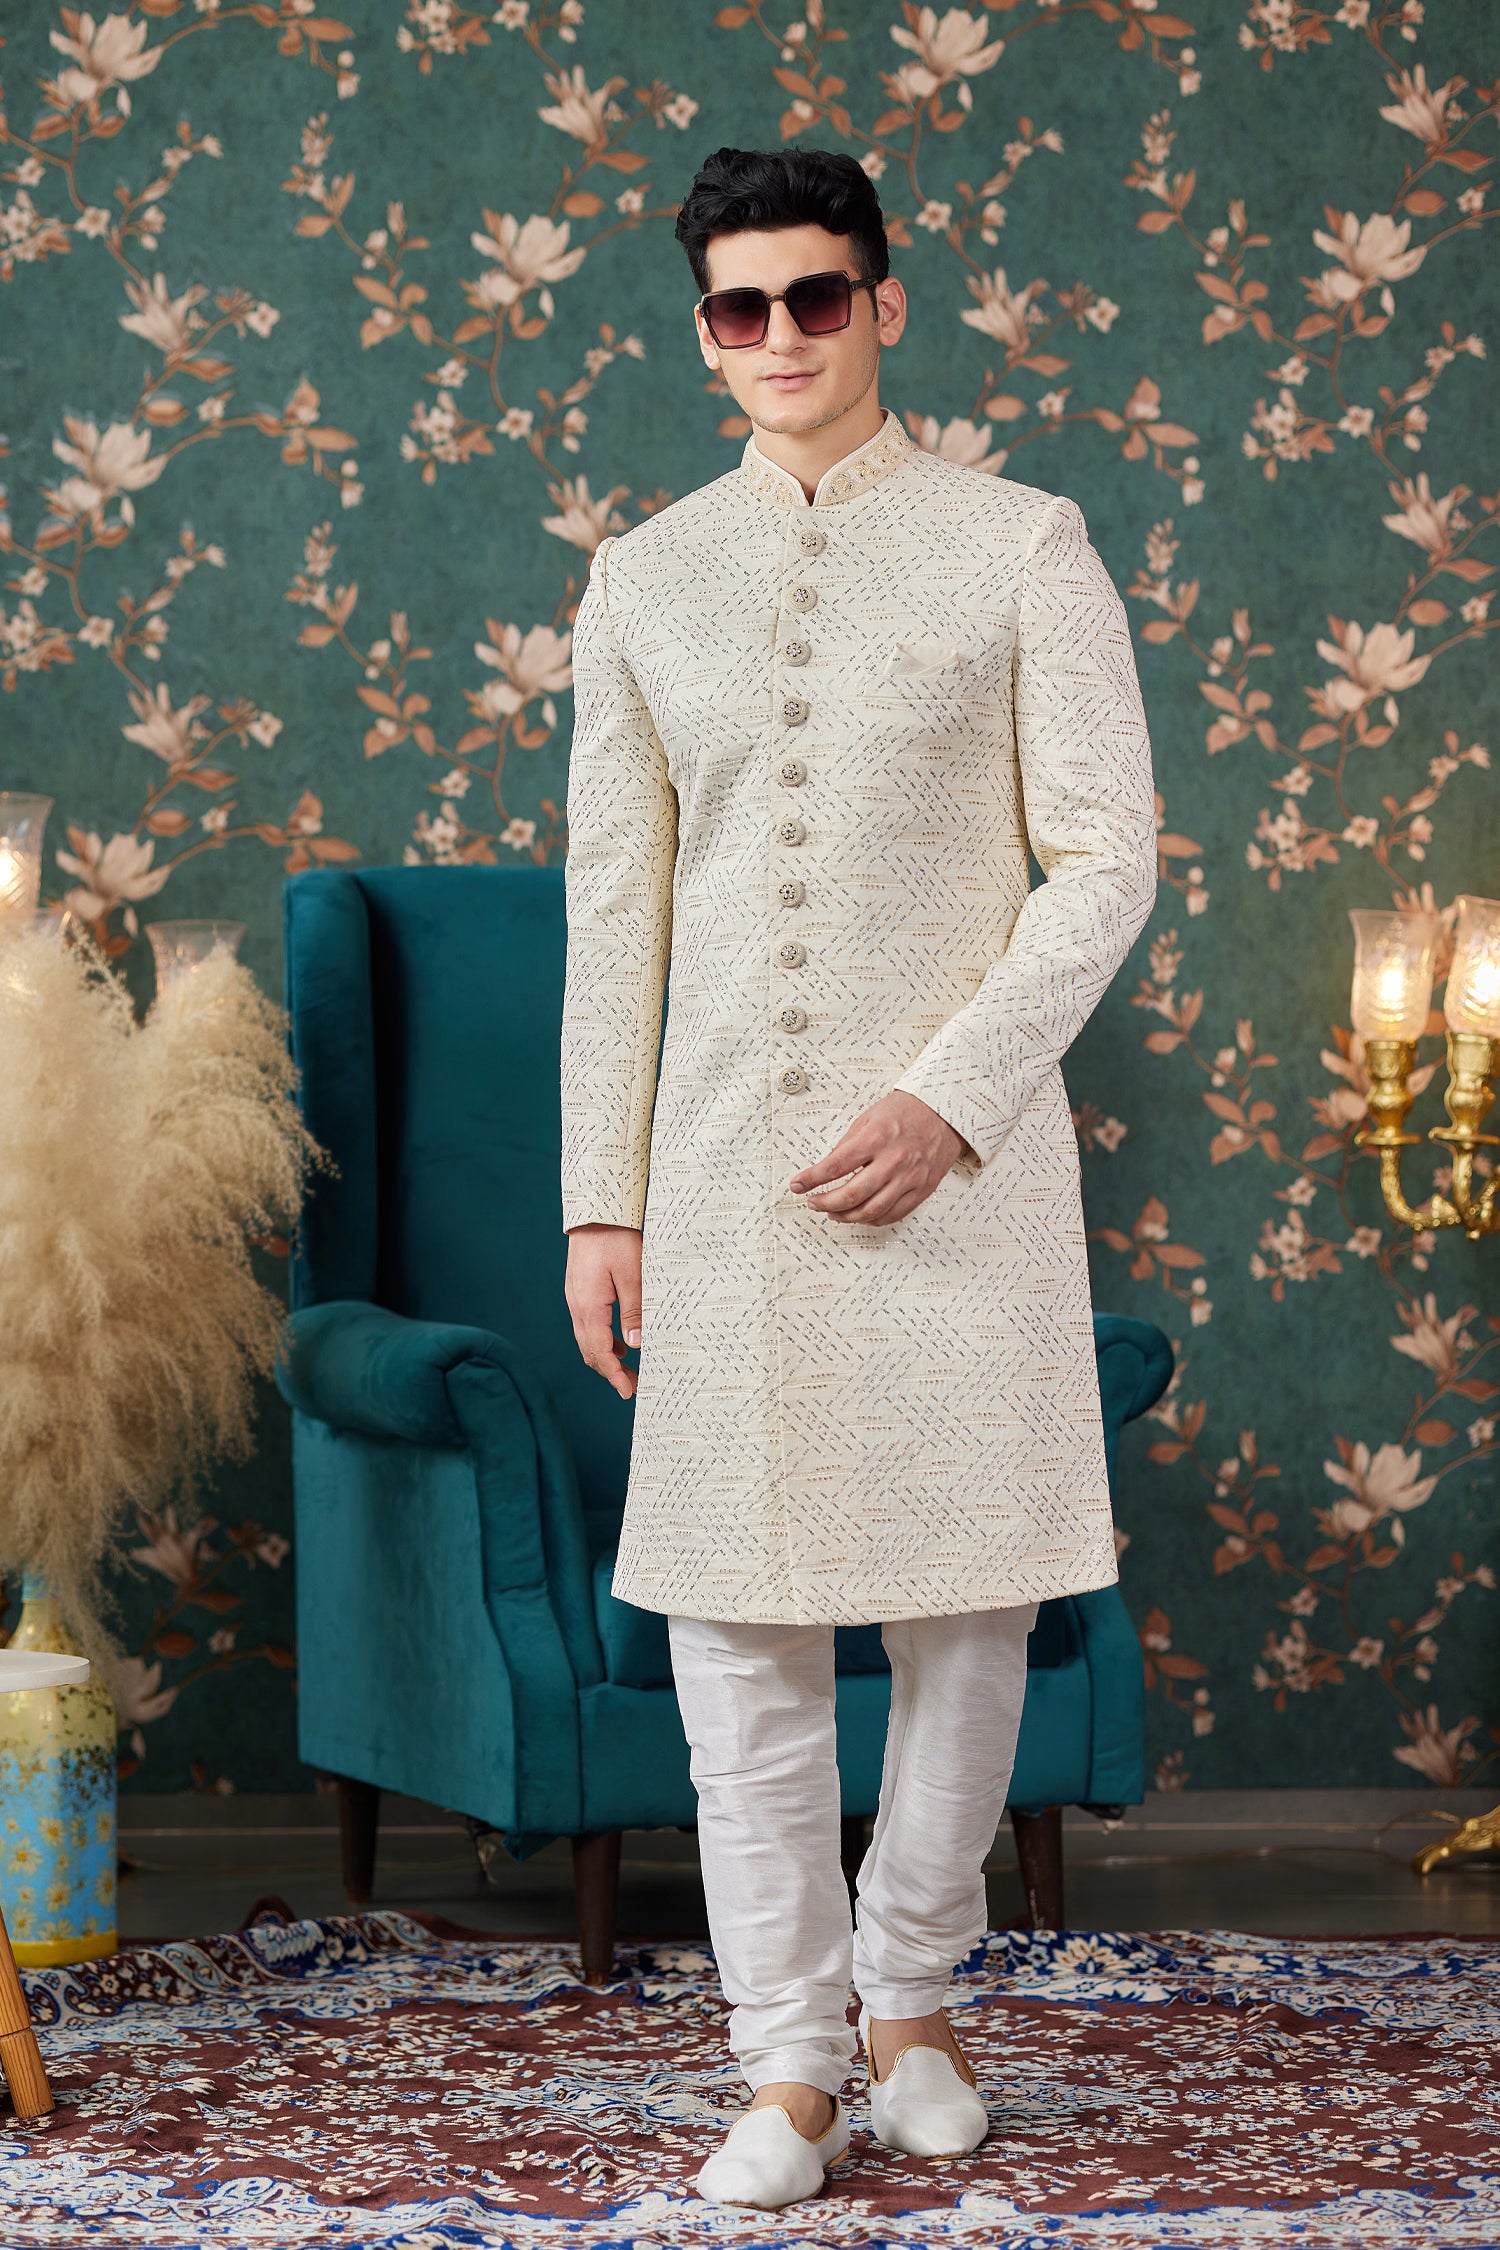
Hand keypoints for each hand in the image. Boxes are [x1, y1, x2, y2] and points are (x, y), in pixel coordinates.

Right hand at [564, 1223, 642, 1398]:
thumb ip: (634, 1309)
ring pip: (587, 1340)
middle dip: (609, 1372)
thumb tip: (635, 1344)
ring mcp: (576, 1299)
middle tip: (632, 1387)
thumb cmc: (616, 1237)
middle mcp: (577, 1306)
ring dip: (605, 1358)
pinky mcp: (580, 1291)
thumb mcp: (633, 1273)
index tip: (628, 1392)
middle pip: (590, 1351)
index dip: (614, 1375)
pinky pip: (588, 1325)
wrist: (597, 1211)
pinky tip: (620, 1342)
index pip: (600, 1352)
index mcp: (589, 1306)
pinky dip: (602, 1340)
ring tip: (628, 1370)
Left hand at [789, 1091, 970, 1225]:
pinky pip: (893, 1214)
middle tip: (813, 1202)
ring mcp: (910, 1178)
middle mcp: (893, 1161)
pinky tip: (861, 1215)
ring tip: (833, 1212)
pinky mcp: (922, 1189)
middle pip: (851, 1195)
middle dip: (825, 1203)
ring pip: (871, 1211)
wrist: (945, 1111)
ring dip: (846, 1216)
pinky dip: (872, 1220)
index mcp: (876, 1138)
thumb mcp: (869, 1117)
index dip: (811, 1179)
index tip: (798, 1185)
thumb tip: (827, 1168)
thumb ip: (848, 1144)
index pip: (835, 1166)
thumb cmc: (908, 1110)